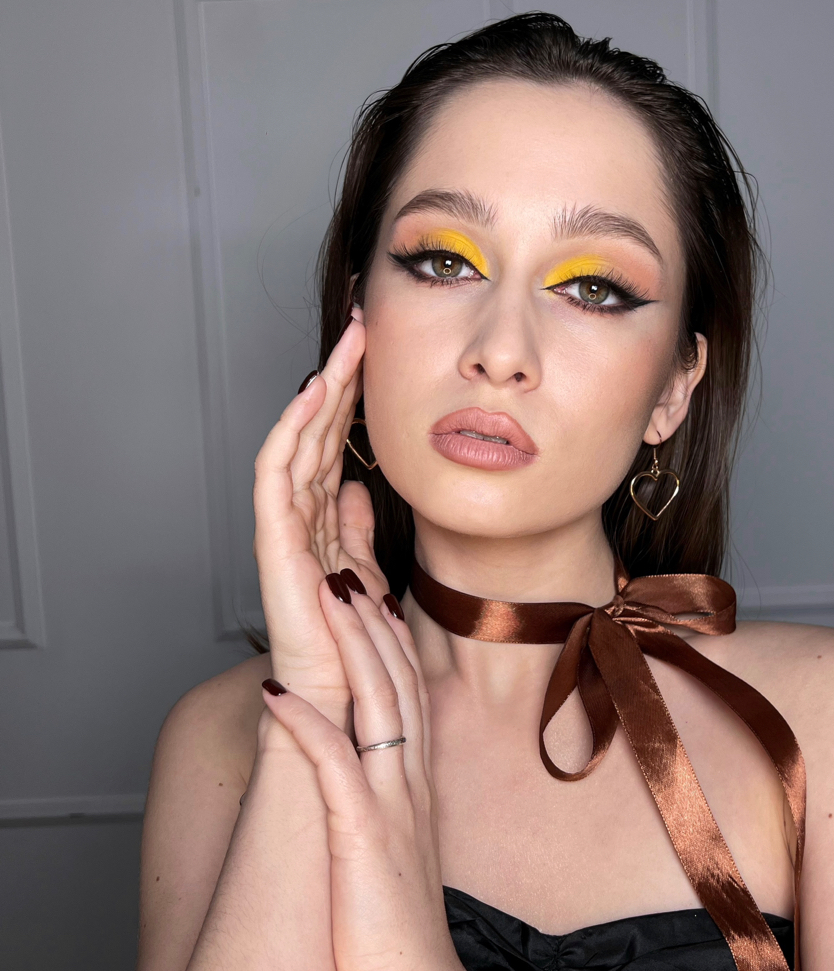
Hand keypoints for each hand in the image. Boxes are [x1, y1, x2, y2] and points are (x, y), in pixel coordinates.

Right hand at [252, 309, 388, 723]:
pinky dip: (293, 430)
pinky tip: (317, 393)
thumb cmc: (354, 639)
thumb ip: (358, 526)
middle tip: (363, 325)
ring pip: (300, 438)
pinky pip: (278, 473)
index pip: (335, 441)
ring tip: (348, 343)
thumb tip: (359, 486)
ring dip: (324, 388)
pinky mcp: (274, 540)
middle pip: (318, 429)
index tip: (378, 352)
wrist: (343, 691)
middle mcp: (300, 513)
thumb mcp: (367, 567)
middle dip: (341, 375)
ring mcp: (284, 523)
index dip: (354, 395)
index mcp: (322, 517)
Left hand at [260, 586, 461, 970]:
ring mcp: (392, 803)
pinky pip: (336, 765)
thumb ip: (386, 797)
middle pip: (398, 679)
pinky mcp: (365, 835)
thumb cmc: (395, 921)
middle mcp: (411, 781)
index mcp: (416, 781)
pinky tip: (279, 692)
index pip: (409, 691)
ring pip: (378, 702)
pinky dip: (307, 722)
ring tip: (324, 597)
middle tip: (348, 570)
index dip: (391, 639)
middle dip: (373, 620)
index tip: (374, 597)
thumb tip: (367, 768)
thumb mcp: (398, 843)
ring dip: (351, 644)